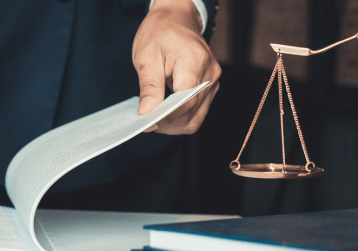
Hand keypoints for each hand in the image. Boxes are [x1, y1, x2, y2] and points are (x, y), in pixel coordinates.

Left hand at [133, 0, 220, 134]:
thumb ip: (149, 86)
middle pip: (191, 113)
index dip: (166, 117)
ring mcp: (212, 82)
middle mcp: (210, 74)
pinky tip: (163, 113)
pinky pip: (196, 112)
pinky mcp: (209, 88)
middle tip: (145, 122)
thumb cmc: (160, 32)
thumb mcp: (147, 56)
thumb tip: (147, 113)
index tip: (146, 123)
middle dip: (167, 123)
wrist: (175, 19)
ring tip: (152, 118)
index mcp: (195, 62)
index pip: (185, 102)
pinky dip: (178, 118)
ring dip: (173, 124)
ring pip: (195, 118)